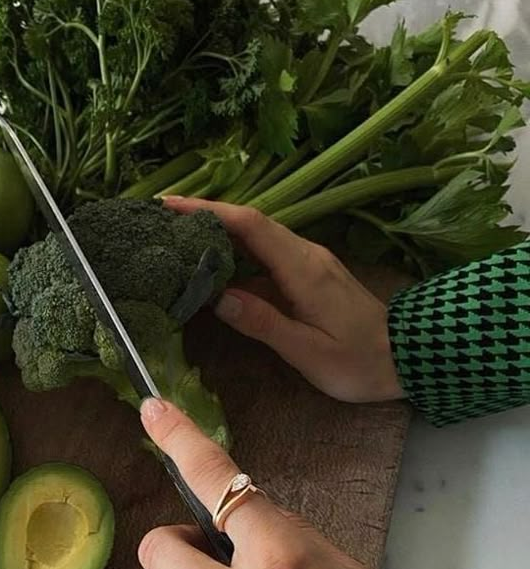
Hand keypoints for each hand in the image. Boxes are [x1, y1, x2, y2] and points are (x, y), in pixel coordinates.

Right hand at [164, 195, 404, 403]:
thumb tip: (218, 299)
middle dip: (205, 216)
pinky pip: (266, 255)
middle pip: (250, 224)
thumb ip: (264, 323)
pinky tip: (214, 269)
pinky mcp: (309, 275)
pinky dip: (236, 255)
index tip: (169, 206)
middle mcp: (305, 255)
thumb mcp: (309, 351)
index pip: (250, 226)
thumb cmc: (359, 362)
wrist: (406, 358)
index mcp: (302, 268)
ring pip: (257, 238)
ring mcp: (308, 262)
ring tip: (177, 240)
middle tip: (161, 220)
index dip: (208, 211)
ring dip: (219, 234)